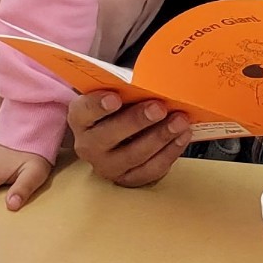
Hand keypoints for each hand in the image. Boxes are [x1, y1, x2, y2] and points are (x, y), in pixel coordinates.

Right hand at [67, 91, 191, 187]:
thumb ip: (126, 89)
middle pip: (109, 136)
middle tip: (158, 108)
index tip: (115, 98)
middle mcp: (88, 146)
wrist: (121, 131)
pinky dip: (170, 152)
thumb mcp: (116, 93)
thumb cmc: (119, 106)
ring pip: (134, 155)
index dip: (99, 105)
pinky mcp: (128, 179)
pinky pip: (151, 169)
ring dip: (160, 137)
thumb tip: (152, 82)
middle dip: (136, 121)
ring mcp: (107, 166)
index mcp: (81, 118)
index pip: (84, 111)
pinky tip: (182, 136)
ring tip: (179, 120)